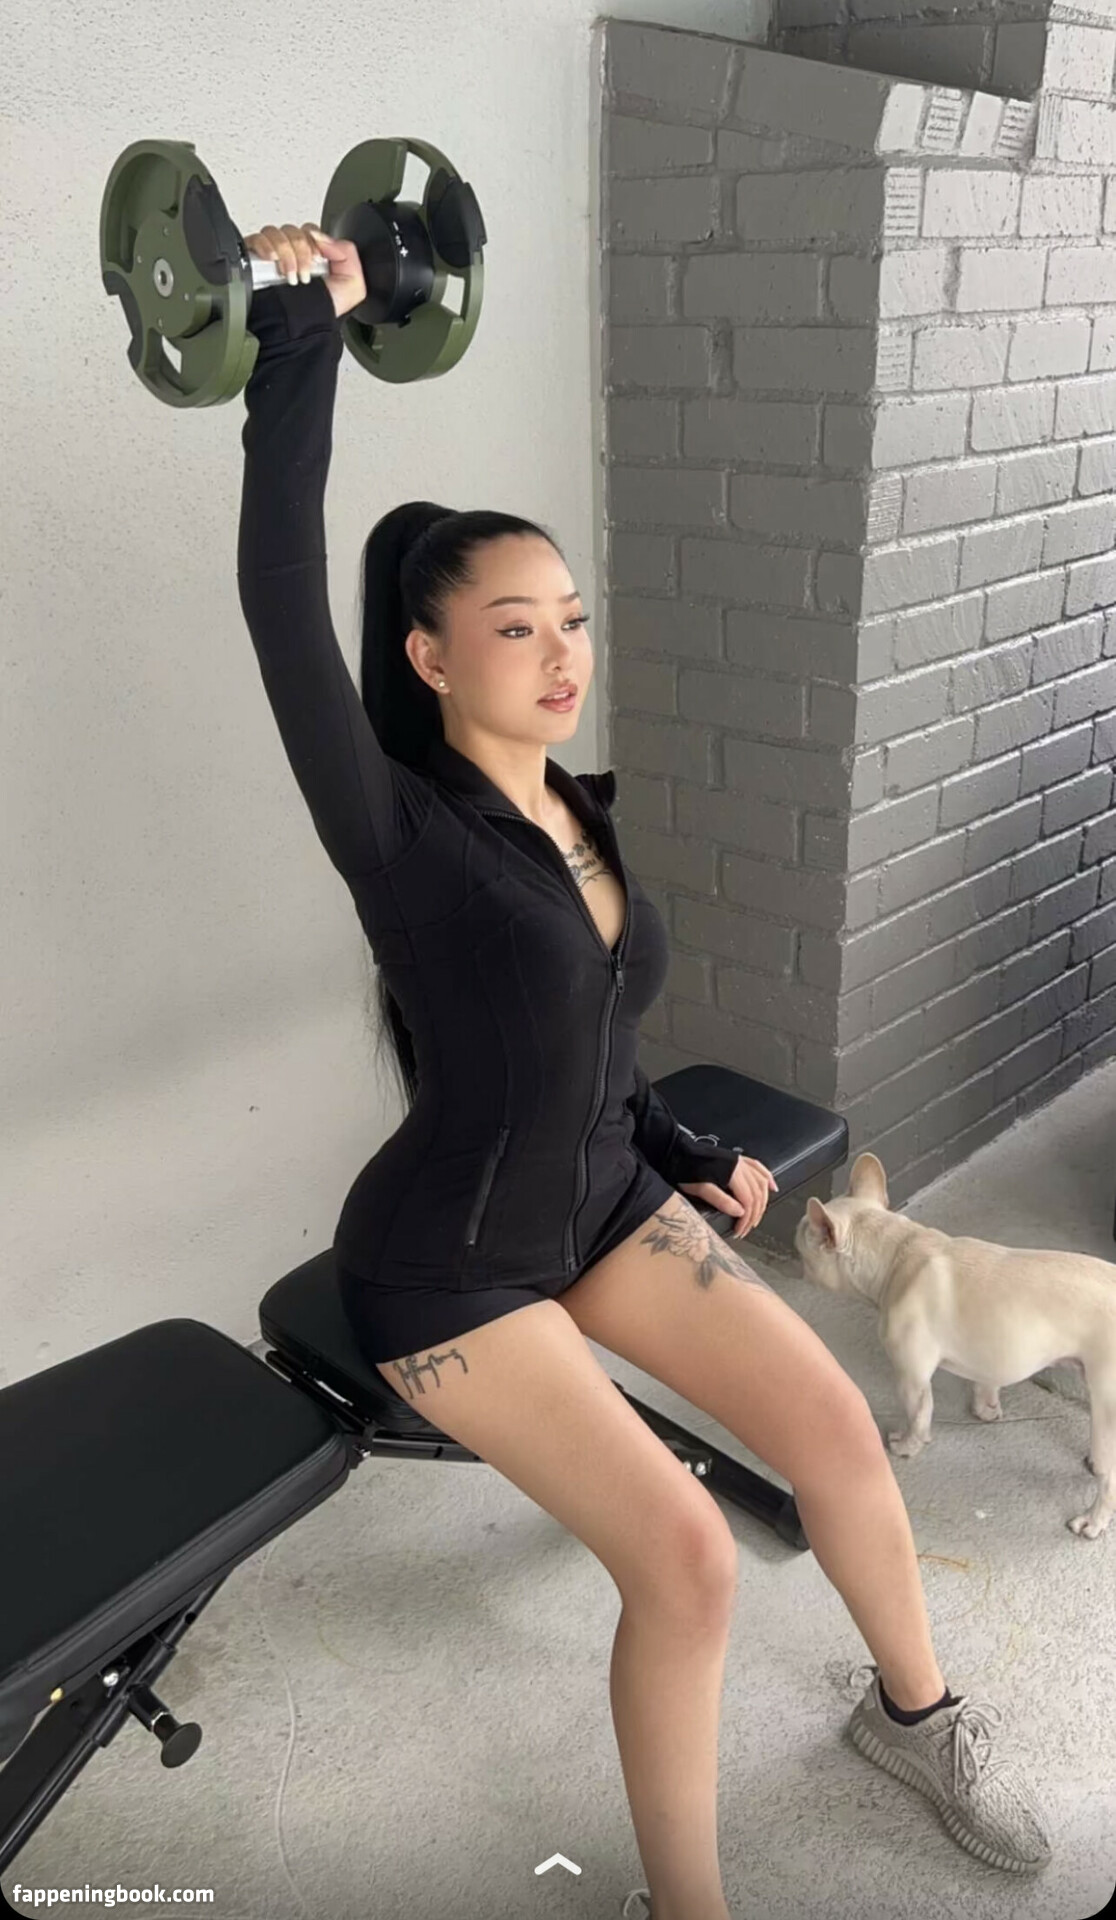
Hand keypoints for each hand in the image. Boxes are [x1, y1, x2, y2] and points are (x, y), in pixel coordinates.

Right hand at [242, 221, 366, 319]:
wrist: (299, 330)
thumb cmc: (321, 314)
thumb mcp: (353, 286)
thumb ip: (347, 252)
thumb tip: (324, 237)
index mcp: (314, 257)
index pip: (310, 231)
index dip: (315, 240)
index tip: (318, 259)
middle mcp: (293, 255)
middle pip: (293, 230)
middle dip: (302, 250)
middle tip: (305, 274)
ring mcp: (273, 257)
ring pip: (275, 233)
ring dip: (286, 253)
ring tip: (290, 276)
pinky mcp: (255, 260)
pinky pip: (257, 238)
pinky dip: (266, 246)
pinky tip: (272, 260)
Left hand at [678, 1156, 777, 1238]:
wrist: (676, 1152)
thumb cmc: (684, 1170)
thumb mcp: (699, 1188)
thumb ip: (720, 1200)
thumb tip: (740, 1212)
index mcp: (732, 1172)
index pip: (748, 1200)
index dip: (747, 1219)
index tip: (739, 1231)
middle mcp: (740, 1165)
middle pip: (757, 1194)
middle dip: (754, 1215)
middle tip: (745, 1230)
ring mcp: (740, 1161)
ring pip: (761, 1183)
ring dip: (762, 1202)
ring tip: (756, 1217)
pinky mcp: (737, 1160)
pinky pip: (759, 1168)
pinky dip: (767, 1178)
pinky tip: (772, 1187)